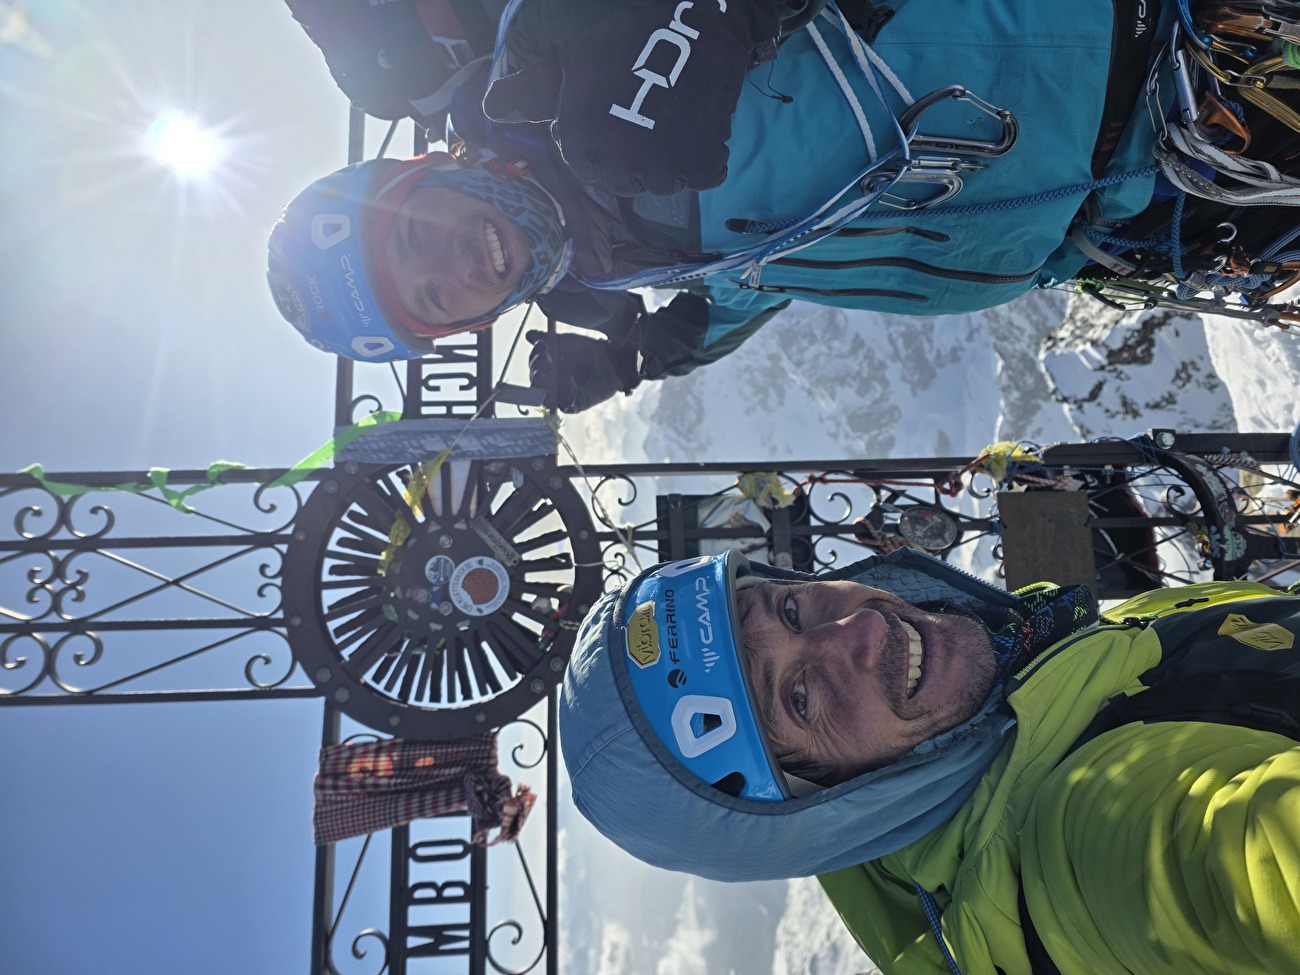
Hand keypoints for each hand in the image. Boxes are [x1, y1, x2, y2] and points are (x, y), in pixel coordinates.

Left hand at [484, 0, 781, 195]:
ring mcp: (664, 170)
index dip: (602, 141)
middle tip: (647, 111)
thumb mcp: (566, 62)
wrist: (694, 23)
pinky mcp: (703, 166)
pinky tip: (697, 124)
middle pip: (627, 181)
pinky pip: (703, 175)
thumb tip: (491, 109)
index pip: (589, 168)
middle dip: (635, 156)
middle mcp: (619, 167)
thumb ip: (528, 94)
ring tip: (672, 116)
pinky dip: (704, 157)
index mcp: (581, 146)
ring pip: (664, 180)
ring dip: (670, 159)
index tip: (615, 109)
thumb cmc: (622, 40)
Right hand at [527, 331, 640, 412]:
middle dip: (537, 372)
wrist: (613, 357)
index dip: (535, 359)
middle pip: (537, 384)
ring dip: (547, 384)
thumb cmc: (589, 349)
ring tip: (552, 370)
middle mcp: (552, 384)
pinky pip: (566, 404)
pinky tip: (569, 379)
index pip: (535, 368)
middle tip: (544, 361)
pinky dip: (565, 393)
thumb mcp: (566, 341)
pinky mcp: (577, 405)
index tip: (542, 346)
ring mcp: (563, 396)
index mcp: (547, 369)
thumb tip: (529, 336)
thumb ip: (547, 339)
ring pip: (547, 397)